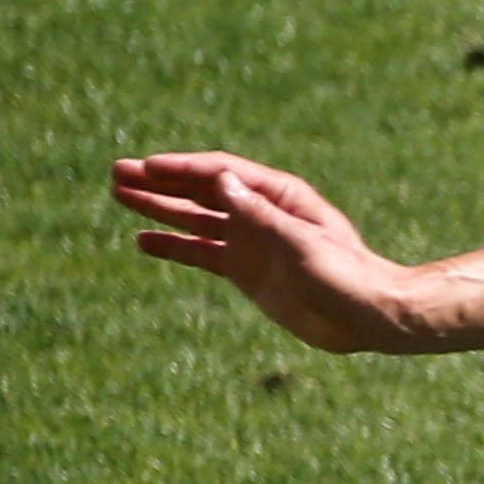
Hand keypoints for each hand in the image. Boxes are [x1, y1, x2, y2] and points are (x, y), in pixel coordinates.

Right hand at [111, 150, 416, 352]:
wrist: (365, 317)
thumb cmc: (345, 275)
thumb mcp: (301, 243)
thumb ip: (259, 215)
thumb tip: (221, 180)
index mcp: (281, 197)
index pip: (222, 173)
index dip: (183, 169)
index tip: (146, 167)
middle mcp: (262, 214)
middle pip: (202, 191)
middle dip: (161, 181)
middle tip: (117, 172)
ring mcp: (252, 242)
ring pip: (195, 219)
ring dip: (159, 207)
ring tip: (120, 195)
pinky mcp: (246, 270)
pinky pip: (201, 253)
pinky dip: (173, 246)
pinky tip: (144, 239)